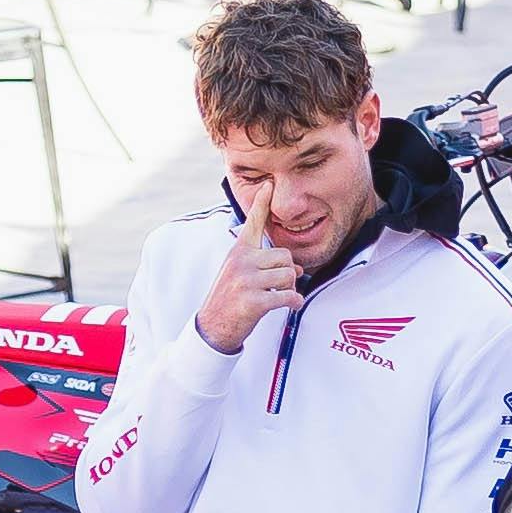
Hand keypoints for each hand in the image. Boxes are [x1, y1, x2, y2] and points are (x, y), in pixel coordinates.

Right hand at [194, 214, 305, 350]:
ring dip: (290, 288)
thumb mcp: (239, 274)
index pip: (252, 223)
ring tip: (280, 296)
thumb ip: (266, 266)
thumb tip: (299, 269)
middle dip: (288, 272)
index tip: (268, 185)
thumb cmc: (229, 300)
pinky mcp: (253, 300)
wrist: (212, 327)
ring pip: (289, 275)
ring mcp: (246, 280)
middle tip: (279, 286)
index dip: (262, 203)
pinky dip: (293, 302)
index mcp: (239, 252)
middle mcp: (241, 261)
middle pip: (285, 256)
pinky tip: (289, 305)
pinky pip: (286, 295)